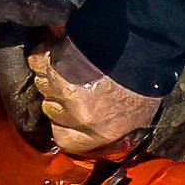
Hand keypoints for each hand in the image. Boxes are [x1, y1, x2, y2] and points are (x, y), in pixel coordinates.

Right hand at [33, 36, 162, 156]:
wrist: (141, 45)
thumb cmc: (146, 78)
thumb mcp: (141, 112)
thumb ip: (117, 123)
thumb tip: (106, 125)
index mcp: (98, 131)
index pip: (65, 140)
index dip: (65, 128)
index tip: (68, 119)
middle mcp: (75, 114)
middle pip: (52, 110)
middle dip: (60, 98)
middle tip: (77, 81)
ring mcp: (61, 88)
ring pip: (44, 85)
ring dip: (53, 75)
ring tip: (71, 62)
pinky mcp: (53, 62)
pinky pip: (38, 61)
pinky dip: (45, 55)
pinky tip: (58, 48)